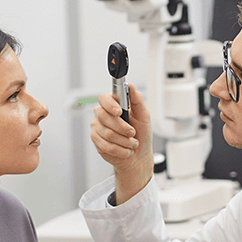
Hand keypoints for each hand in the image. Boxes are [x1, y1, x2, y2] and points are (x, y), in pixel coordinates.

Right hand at [90, 85, 153, 203]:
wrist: (139, 155)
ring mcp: (97, 128)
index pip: (104, 99)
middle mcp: (102, 115)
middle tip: (132, 132)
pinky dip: (121, 150)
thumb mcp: (144, 116)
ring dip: (125, 141)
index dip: (110, 105)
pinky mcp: (96, 142)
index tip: (119, 112)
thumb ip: (137, 100)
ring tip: (132, 143)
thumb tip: (131, 86)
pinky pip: (107, 146)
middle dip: (122, 127)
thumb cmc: (141, 134)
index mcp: (113, 105)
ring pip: (108, 134)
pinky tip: (126, 150)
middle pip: (104, 117)